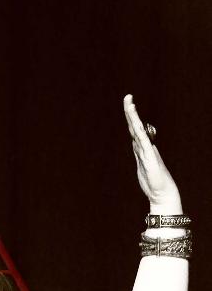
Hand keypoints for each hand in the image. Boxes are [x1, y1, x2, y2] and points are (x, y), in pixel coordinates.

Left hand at [124, 94, 180, 208]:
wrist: (161, 193)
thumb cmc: (152, 182)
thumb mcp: (142, 166)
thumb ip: (140, 155)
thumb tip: (138, 146)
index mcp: (141, 149)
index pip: (134, 130)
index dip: (131, 118)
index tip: (128, 104)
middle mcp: (144, 147)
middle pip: (135, 127)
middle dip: (130, 112)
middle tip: (128, 96)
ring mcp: (147, 151)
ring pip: (138, 131)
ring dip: (133, 118)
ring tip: (130, 104)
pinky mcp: (150, 158)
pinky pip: (144, 142)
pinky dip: (139, 132)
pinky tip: (137, 124)